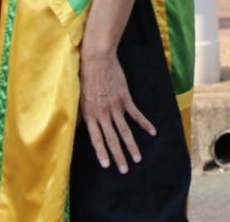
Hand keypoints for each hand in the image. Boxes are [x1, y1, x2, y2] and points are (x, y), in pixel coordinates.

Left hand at [79, 48, 155, 172]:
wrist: (97, 59)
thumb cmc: (84, 76)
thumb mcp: (78, 97)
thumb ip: (81, 114)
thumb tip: (79, 126)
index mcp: (90, 115)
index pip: (97, 138)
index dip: (102, 152)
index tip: (107, 165)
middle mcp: (103, 113)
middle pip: (112, 138)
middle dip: (118, 155)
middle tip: (125, 170)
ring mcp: (115, 106)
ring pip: (125, 130)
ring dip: (132, 145)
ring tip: (138, 158)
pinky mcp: (125, 97)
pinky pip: (136, 114)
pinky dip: (144, 123)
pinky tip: (152, 132)